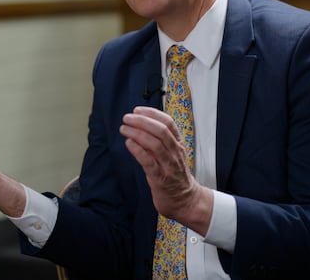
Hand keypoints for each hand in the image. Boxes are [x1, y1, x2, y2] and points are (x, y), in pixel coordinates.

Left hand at [120, 106, 212, 233]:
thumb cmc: (175, 176)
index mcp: (178, 144)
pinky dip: (138, 150)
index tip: (138, 110)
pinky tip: (129, 143)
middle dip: (142, 121)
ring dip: (137, 133)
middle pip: (161, 130)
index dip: (152, 113)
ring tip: (124, 129)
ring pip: (155, 144)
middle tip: (127, 118)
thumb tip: (140, 127)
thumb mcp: (171, 154)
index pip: (168, 122)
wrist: (185, 200)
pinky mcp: (160, 178)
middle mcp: (175, 152)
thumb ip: (158, 142)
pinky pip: (149, 162)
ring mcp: (168, 165)